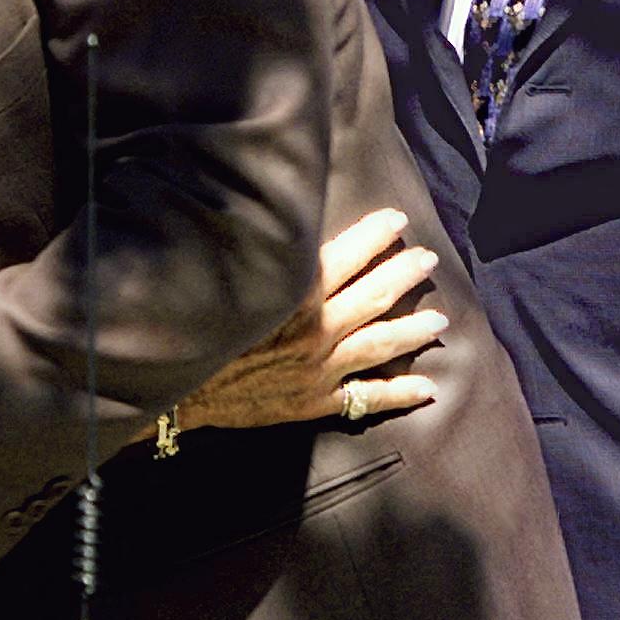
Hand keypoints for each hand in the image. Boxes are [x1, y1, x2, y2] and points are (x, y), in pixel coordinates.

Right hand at [180, 208, 442, 430]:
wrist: (179, 387)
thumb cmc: (199, 324)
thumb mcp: (230, 277)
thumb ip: (268, 256)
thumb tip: (290, 228)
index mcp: (295, 293)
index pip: (347, 255)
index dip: (375, 235)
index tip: (397, 219)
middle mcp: (315, 328)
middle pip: (372, 296)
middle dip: (403, 274)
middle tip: (428, 259)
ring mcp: (319, 367)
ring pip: (379, 343)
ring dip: (413, 329)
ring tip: (440, 320)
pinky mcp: (315, 400)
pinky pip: (366, 397)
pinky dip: (398, 393)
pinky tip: (426, 388)